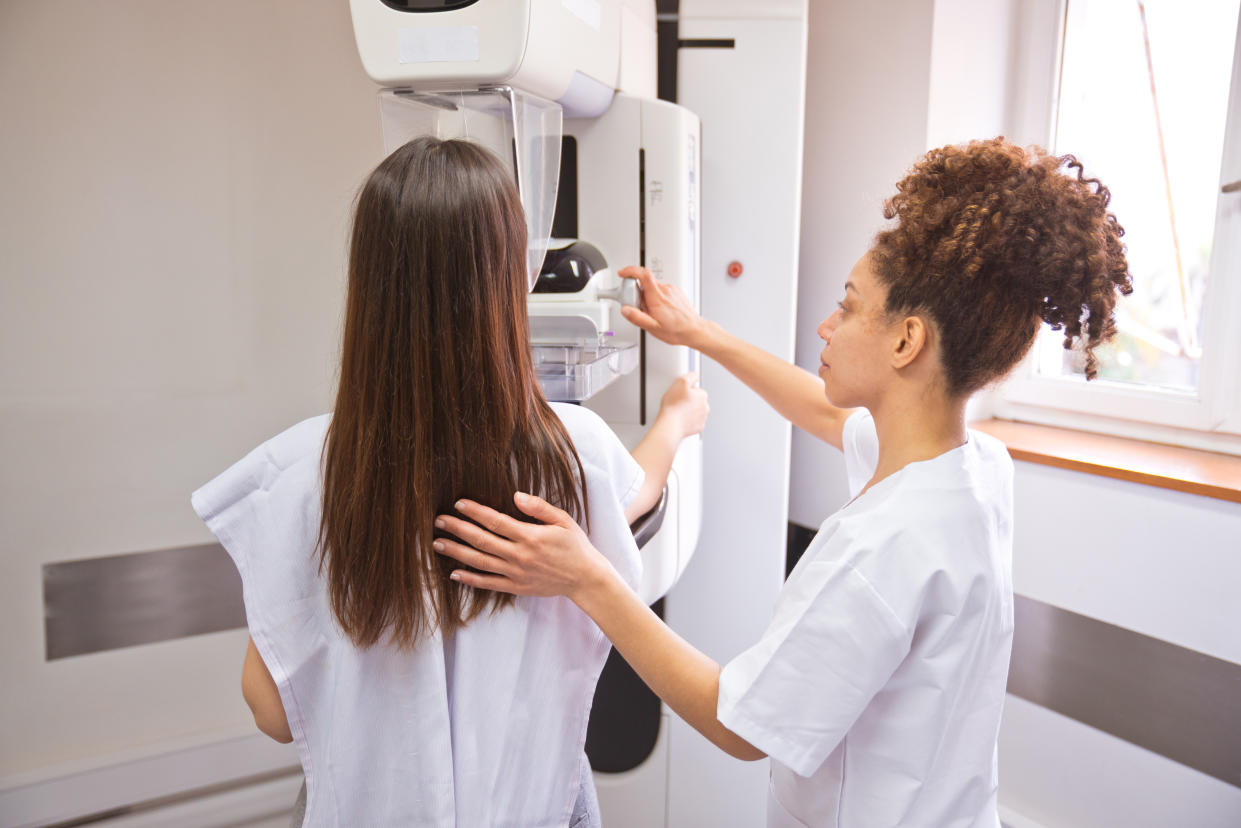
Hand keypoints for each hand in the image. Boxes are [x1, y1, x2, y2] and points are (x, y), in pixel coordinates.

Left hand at [434, 493, 612, 601]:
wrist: (585, 578)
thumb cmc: (575, 546)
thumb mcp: (563, 520)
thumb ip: (538, 507)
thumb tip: (515, 495)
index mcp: (530, 536)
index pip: (496, 521)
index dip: (475, 511)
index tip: (458, 504)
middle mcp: (519, 555)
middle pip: (481, 540)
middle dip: (457, 529)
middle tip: (438, 521)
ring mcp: (516, 573)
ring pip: (480, 562)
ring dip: (456, 552)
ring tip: (438, 543)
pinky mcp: (516, 587)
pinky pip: (488, 583)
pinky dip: (470, 579)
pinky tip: (454, 573)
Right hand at [619, 266, 709, 348]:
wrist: (694, 330)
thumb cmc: (677, 330)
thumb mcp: (653, 328)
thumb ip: (637, 317)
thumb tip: (625, 309)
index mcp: (657, 297)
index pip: (643, 274)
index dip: (631, 271)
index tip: (623, 274)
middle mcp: (665, 290)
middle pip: (645, 283)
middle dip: (637, 292)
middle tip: (637, 306)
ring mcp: (671, 290)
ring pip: (653, 288)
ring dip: (647, 296)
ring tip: (652, 312)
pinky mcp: (676, 292)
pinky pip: (661, 291)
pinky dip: (656, 297)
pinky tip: (660, 310)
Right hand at [658, 371, 708, 437]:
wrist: (670, 425)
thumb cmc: (674, 406)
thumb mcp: (681, 382)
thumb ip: (691, 375)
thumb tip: (696, 375)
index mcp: (703, 395)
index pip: (696, 390)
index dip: (686, 391)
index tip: (679, 394)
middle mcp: (705, 407)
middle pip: (696, 401)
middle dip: (688, 401)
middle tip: (677, 403)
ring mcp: (702, 418)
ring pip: (695, 411)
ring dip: (688, 410)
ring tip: (678, 411)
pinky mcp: (698, 428)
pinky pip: (693, 422)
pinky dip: (688, 420)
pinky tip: (680, 419)